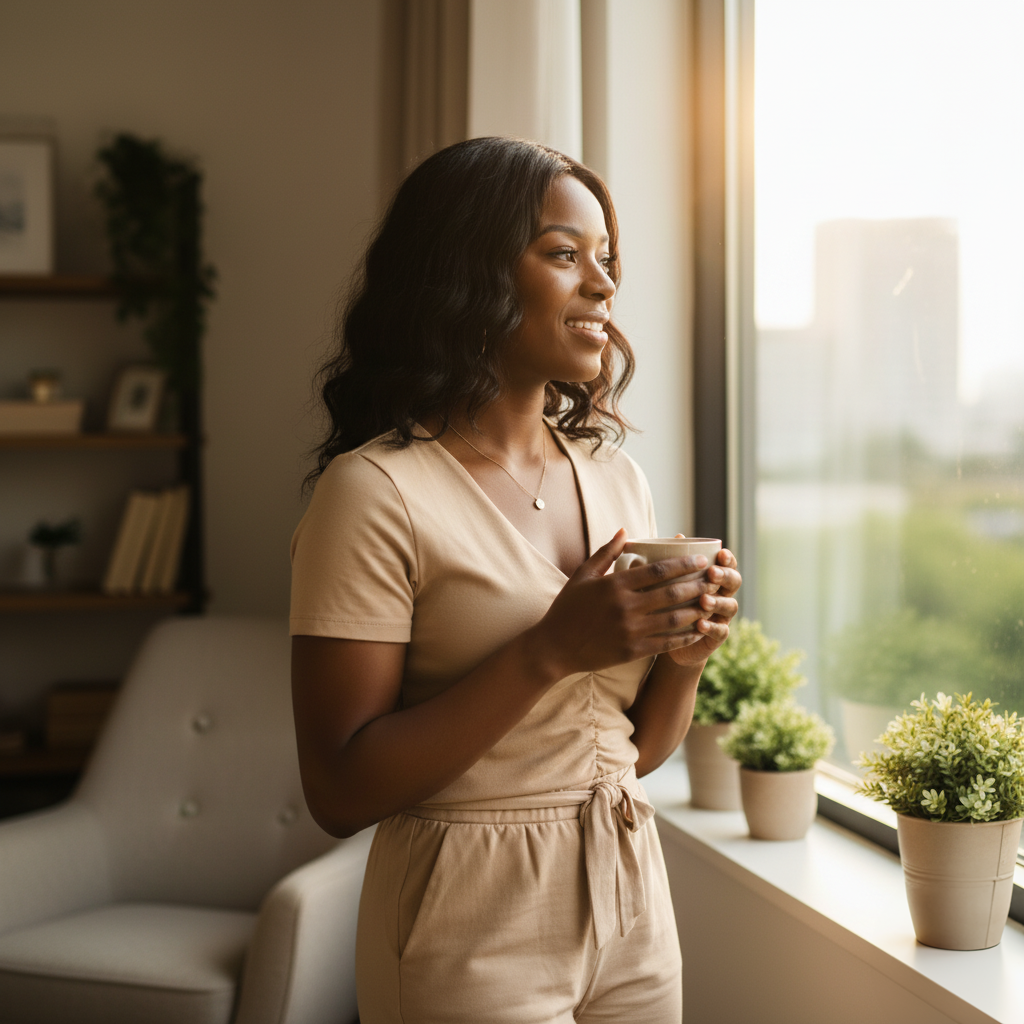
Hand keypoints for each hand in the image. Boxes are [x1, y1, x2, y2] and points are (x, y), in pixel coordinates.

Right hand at [529, 529, 726, 678]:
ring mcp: (629, 630)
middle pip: (671, 593)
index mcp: (615, 585)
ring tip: (712, 602)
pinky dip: (685, 636)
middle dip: (698, 585)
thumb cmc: (567, 608)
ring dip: (696, 610)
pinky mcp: (632, 651)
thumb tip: (625, 531)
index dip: (684, 564)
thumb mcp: (583, 575)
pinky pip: (666, 643)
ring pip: (673, 619)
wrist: (554, 647)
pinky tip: (698, 630)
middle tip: (715, 578)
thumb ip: (605, 553)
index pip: (658, 570)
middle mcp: (625, 607)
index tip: (702, 559)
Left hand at [664, 543, 740, 665]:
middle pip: (734, 582)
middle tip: (712, 573)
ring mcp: (721, 616)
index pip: (728, 565)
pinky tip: (700, 624)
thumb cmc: (667, 602)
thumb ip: (674, 561)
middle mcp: (722, 594)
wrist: (664, 637)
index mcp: (714, 578)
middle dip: (725, 576)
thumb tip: (677, 537)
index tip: (721, 554)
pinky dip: (712, 627)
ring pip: (730, 606)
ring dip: (718, 601)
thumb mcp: (667, 580)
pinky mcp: (716, 637)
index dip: (728, 559)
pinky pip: (720, 631)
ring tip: (704, 600)